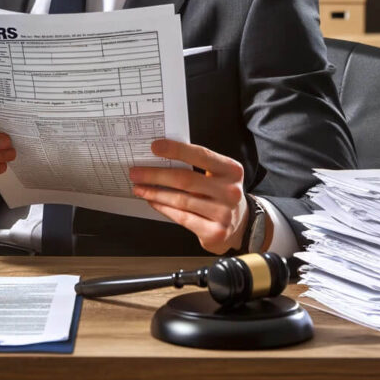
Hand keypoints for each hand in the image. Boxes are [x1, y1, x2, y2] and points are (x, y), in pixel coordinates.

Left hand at [129, 139, 248, 254]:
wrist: (242, 224)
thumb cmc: (222, 193)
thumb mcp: (218, 174)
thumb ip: (197, 165)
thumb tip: (161, 157)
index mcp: (231, 170)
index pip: (200, 155)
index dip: (176, 150)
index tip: (155, 147)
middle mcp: (230, 191)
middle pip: (185, 179)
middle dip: (156, 175)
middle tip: (136, 172)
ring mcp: (223, 213)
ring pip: (181, 200)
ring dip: (155, 192)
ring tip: (139, 188)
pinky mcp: (215, 232)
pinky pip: (182, 217)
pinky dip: (164, 208)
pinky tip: (153, 201)